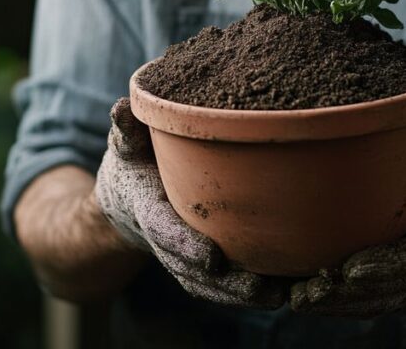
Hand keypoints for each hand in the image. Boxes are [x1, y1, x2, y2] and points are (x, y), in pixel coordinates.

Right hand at [95, 98, 286, 308]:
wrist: (123, 199)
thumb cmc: (133, 161)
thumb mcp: (126, 142)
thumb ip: (126, 129)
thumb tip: (123, 108)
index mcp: (145, 206)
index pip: (163, 228)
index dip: (184, 244)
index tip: (212, 257)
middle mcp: (161, 238)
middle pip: (188, 268)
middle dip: (222, 283)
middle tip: (258, 287)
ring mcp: (179, 256)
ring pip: (205, 284)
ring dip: (237, 296)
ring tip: (277, 297)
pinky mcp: (196, 263)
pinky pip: (217, 286)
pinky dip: (244, 296)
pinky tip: (282, 294)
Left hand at [289, 105, 405, 317]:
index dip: (387, 264)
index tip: (351, 268)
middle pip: (390, 290)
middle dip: (349, 295)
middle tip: (308, 290)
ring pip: (375, 303)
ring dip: (336, 306)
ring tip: (296, 297)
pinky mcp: (398, 289)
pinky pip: (368, 305)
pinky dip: (337, 307)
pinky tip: (301, 300)